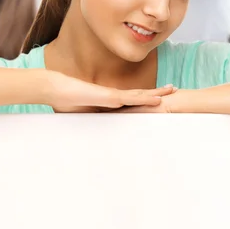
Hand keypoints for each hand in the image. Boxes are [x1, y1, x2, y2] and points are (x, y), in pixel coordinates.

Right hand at [44, 71, 176, 112]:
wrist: (56, 89)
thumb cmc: (65, 102)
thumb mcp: (82, 117)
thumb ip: (91, 123)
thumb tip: (92, 140)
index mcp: (109, 102)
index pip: (133, 102)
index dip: (146, 100)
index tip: (158, 101)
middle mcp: (115, 97)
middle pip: (141, 95)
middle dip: (157, 93)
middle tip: (173, 91)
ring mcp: (113, 96)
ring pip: (141, 95)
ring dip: (157, 93)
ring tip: (172, 90)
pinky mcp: (109, 97)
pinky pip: (132, 98)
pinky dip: (146, 99)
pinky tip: (158, 99)